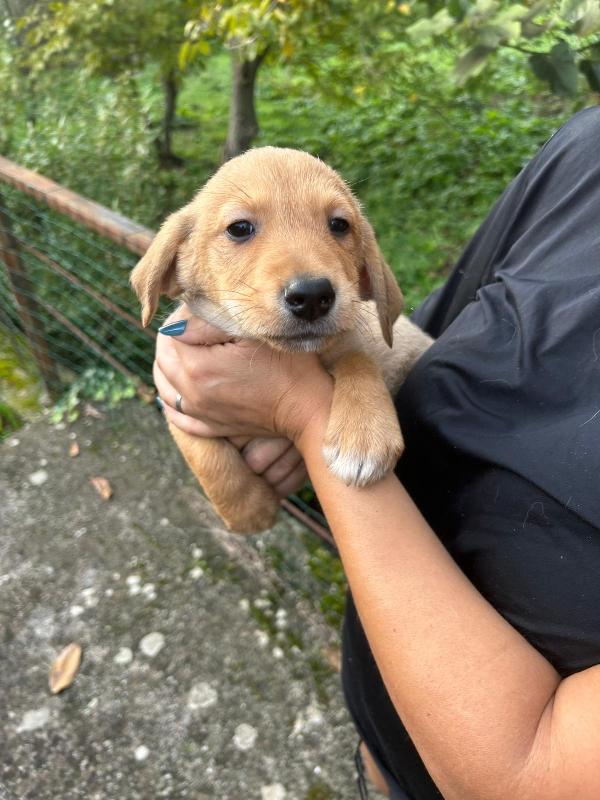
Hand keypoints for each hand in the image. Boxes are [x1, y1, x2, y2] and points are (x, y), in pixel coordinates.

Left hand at [153, 307, 329, 486]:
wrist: (306, 408)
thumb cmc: (287, 367)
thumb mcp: (252, 334)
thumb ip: (212, 322)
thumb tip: (181, 320)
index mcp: (198, 368)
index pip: (170, 335)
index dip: (181, 318)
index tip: (199, 310)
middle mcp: (192, 394)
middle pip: (162, 361)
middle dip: (170, 341)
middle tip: (188, 327)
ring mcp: (200, 414)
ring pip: (164, 388)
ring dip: (168, 367)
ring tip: (182, 352)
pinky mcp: (210, 427)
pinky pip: (177, 416)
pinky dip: (172, 399)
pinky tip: (179, 388)